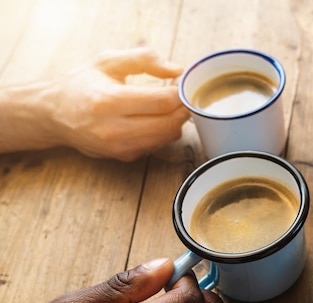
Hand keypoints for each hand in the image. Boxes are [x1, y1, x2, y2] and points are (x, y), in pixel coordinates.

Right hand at [0, 47, 189, 160]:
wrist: (55, 115)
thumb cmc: (82, 85)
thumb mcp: (107, 61)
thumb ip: (144, 59)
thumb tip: (177, 70)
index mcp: (109, 101)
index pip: (162, 102)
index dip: (179, 92)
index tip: (181, 83)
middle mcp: (114, 129)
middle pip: (169, 123)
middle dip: (182, 108)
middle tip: (181, 94)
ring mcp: (120, 147)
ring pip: (167, 137)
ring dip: (176, 120)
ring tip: (168, 104)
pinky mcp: (124, 156)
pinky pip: (157, 144)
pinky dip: (164, 131)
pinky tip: (155, 117)